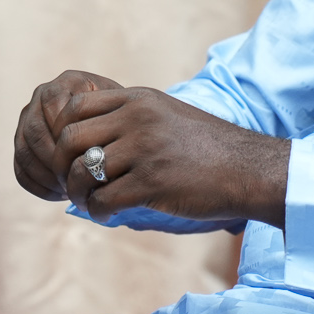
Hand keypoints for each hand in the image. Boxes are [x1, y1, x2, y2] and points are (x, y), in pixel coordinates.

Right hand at [14, 70, 122, 201]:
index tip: (90, 163)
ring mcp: (29, 118)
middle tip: (77, 182)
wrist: (118, 124)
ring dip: (47, 176)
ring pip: (24, 152)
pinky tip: (61, 194)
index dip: (70, 141)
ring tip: (71, 190)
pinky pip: (20, 168)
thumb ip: (113, 124)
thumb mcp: (126, 117)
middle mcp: (44, 94)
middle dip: (55, 163)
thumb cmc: (126, 123)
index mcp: (70, 82)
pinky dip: (38, 185)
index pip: (57, 110)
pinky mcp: (22, 142)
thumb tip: (98, 154)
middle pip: (35, 132)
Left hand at [15, 72, 290, 227]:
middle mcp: (137, 118)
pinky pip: (103, 199)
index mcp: (138, 99)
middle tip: (71, 183)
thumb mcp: (167, 114)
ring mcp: (144, 149)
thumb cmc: (208, 147)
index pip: (75, 106)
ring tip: (88, 201)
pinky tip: (107, 214)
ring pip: (82, 171)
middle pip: (70, 138)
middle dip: (63, 166)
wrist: (250, 169)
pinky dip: (98, 211)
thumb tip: (91, 136)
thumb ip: (131, 117)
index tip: (70, 155)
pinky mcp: (152, 183)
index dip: (63, 133)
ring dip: (78, 192)